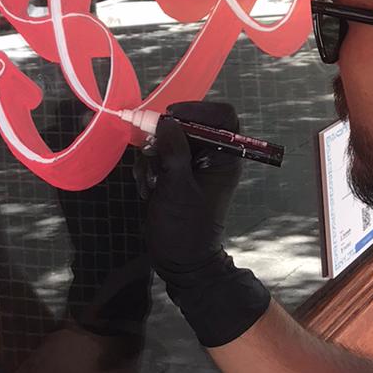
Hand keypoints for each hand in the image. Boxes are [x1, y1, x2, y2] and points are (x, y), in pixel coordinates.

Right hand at [138, 100, 242, 278]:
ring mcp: (193, 164)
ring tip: (150, 182)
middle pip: (188, 124)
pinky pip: (160, 155)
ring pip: (169, 139)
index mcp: (225, 156)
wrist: (180, 262)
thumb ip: (173, 151)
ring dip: (153, 156)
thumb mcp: (177, 188)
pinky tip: (147, 188)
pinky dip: (150, 168)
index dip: (198, 109)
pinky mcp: (177, 173)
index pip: (222, 116)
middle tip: (150, 151)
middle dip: (164, 138)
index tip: (170, 116)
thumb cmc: (185, 227)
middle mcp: (212, 155)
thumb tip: (165, 121)